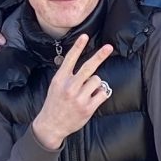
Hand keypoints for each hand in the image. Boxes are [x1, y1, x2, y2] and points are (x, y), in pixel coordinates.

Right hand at [35, 34, 117, 148]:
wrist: (51, 125)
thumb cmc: (55, 103)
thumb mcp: (55, 86)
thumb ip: (67, 75)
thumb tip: (84, 66)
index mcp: (60, 79)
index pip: (70, 59)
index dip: (78, 47)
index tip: (84, 36)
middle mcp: (69, 87)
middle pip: (88, 67)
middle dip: (100, 56)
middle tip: (109, 48)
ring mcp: (79, 98)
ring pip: (97, 80)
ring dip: (96, 84)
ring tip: (88, 91)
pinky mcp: (88, 108)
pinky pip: (102, 93)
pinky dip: (100, 94)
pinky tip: (93, 98)